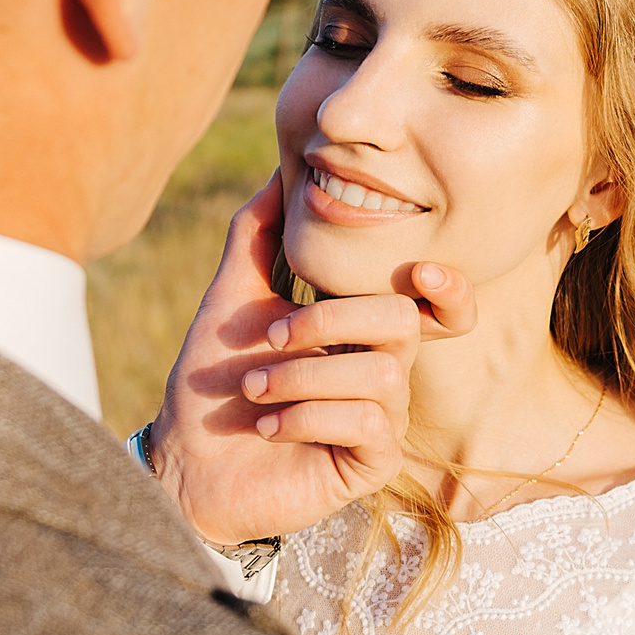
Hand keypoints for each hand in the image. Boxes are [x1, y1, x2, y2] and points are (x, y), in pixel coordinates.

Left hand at [148, 171, 474, 549]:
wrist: (184, 460)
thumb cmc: (212, 381)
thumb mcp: (231, 298)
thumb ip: (256, 232)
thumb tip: (278, 170)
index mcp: (362, 333)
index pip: (439, 308)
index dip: (450, 291)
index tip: (421, 272)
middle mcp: (383, 372)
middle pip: (404, 323)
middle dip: (330, 320)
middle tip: (271, 338)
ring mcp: (382, 420)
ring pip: (383, 374)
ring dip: (303, 376)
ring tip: (254, 389)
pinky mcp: (371, 465)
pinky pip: (369, 425)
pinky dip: (308, 417)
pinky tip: (267, 427)